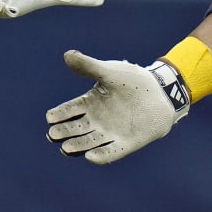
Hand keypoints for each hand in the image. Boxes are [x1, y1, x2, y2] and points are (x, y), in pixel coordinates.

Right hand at [45, 50, 188, 163]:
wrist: (161, 93)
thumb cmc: (133, 81)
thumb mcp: (110, 72)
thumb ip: (89, 66)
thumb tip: (67, 55)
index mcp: (90, 103)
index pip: (69, 110)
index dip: (59, 114)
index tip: (49, 117)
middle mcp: (96, 120)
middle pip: (75, 129)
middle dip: (63, 132)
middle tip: (52, 134)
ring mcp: (110, 133)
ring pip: (88, 142)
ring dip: (77, 146)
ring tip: (65, 148)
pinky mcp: (125, 144)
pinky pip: (111, 153)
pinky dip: (101, 156)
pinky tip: (91, 157)